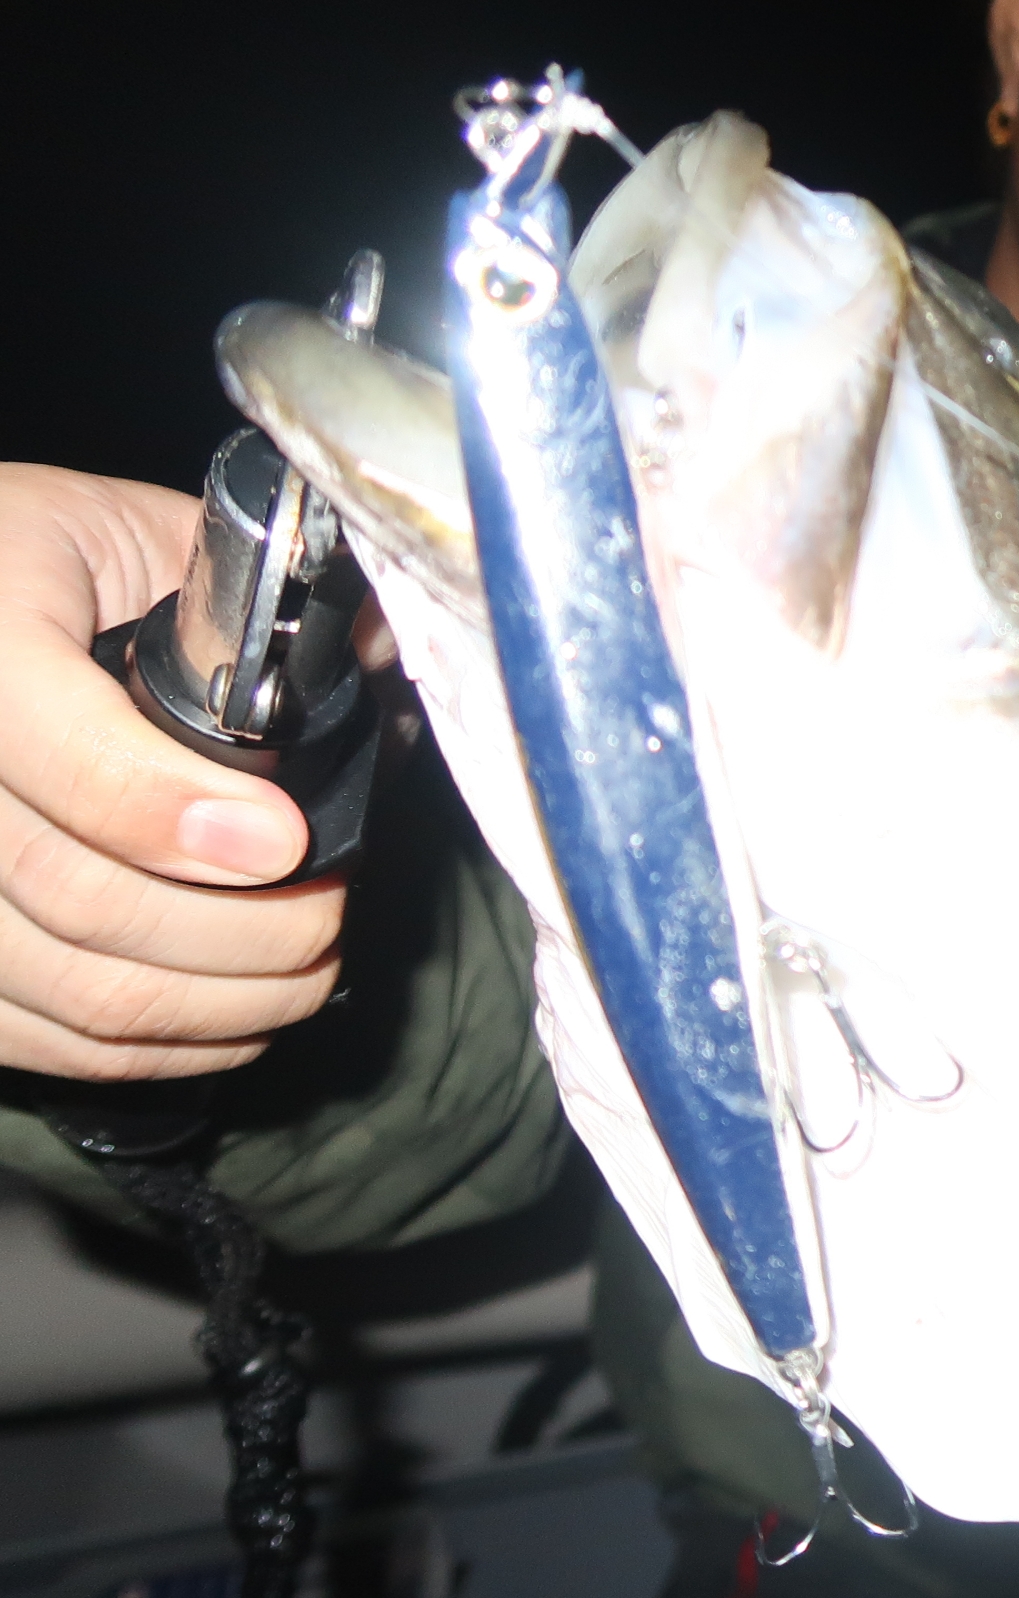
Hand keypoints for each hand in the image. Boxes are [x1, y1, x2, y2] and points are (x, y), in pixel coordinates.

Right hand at [0, 463, 344, 1079]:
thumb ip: (245, 593)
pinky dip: (160, 1044)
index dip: (177, 813)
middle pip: (78, 896)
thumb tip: (380, 654)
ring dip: (223, 999)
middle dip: (245, 928)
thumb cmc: (56, 568)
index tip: (288, 840)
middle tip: (330, 910)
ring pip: (74, 988)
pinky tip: (233, 1010)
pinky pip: (43, 1039)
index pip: (63, 753)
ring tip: (305, 963)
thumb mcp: (140, 535)